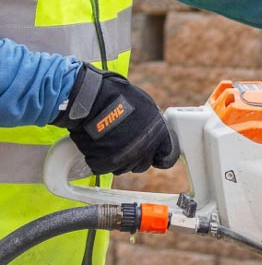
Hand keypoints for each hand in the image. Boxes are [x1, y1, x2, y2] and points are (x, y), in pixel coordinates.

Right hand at [53, 63, 178, 174]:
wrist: (91, 99)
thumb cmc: (118, 97)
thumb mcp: (147, 106)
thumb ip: (154, 125)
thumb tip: (156, 132)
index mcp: (159, 136)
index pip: (168, 157)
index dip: (160, 156)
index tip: (156, 155)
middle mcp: (144, 150)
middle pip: (144, 164)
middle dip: (137, 157)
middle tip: (126, 143)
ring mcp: (125, 158)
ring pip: (125, 168)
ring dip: (120, 159)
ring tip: (111, 142)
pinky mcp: (105, 163)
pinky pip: (106, 168)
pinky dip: (102, 160)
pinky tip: (100, 146)